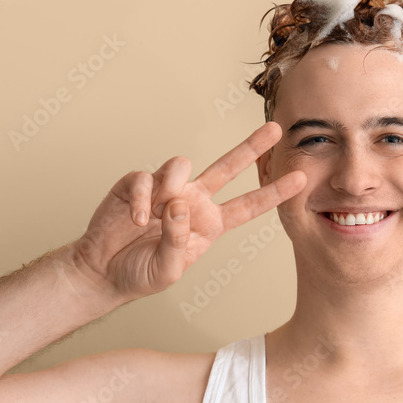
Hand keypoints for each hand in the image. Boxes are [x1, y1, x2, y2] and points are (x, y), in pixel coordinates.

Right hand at [70, 122, 304, 301]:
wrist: (101, 271)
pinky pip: (145, 178)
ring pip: (181, 165)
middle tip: (275, 129)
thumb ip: (178, 242)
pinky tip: (136, 220)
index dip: (273, 192)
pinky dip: (142, 199)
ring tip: (155, 216)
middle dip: (251, 146)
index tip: (301, 179)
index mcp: (210, 224)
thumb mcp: (168, 270)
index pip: (248, 206)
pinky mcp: (137, 185)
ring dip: (171, 186)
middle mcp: (193, 201)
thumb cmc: (139, 274)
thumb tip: (178, 205)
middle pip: (228, 167)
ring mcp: (166, 190)